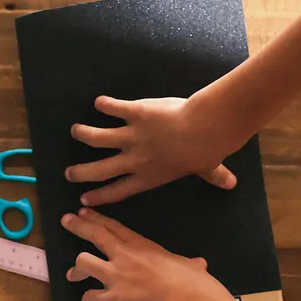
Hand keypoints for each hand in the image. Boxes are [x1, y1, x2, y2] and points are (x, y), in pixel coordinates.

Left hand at [61, 207, 232, 300]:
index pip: (113, 227)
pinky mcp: (111, 298)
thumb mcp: (188, 265)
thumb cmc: (191, 281)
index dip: (96, 218)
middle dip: (77, 226)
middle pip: (94, 234)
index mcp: (141, 245)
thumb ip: (188, 263)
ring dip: (78, 269)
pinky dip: (88, 300)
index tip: (84, 211)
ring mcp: (115, 276)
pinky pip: (89, 296)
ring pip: (83, 262)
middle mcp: (123, 256)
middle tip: (66, 220)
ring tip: (73, 274)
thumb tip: (199, 264)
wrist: (185, 300)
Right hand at [65, 95, 242, 205]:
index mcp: (149, 176)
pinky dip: (105, 104)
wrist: (203, 128)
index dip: (100, 196)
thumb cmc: (206, 151)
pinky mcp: (134, 112)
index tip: (84, 199)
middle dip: (82, 172)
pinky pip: (114, 108)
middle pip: (100, 169)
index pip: (119, 190)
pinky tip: (99, 101)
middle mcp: (134, 159)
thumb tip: (230, 184)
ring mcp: (131, 135)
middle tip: (70, 173)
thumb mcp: (207, 168)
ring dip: (84, 134)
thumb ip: (214, 176)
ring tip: (75, 131)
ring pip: (98, 138)